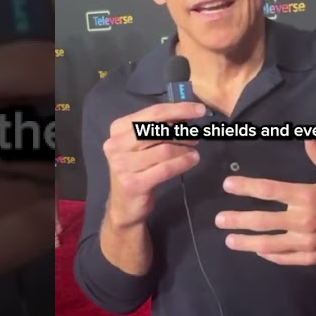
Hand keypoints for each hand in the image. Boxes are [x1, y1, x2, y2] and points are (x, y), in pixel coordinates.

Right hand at [103, 102, 205, 226]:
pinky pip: (166, 168)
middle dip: (183, 131)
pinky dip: (183, 162)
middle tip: (196, 136)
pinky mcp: (133, 183)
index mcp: (118, 129)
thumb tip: (185, 115)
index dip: (179, 109)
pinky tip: (192, 160)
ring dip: (185, 149)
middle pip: (159, 129)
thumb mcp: (142, 145)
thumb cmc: (137, 170)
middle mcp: (116, 144)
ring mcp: (122, 165)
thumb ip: (158, 128)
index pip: (153, 113)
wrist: (124, 205)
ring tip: (193, 151)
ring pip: (165, 149)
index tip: (199, 109)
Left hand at [216, 139, 315, 264]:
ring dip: (246, 242)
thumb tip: (307, 139)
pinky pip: (283, 257)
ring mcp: (305, 242)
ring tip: (229, 240)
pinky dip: (268, 255)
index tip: (228, 185)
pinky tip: (256, 251)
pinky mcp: (310, 257)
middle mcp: (303, 220)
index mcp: (308, 196)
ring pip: (269, 243)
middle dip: (238, 220)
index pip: (270, 191)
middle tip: (219, 219)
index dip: (247, 187)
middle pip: (263, 220)